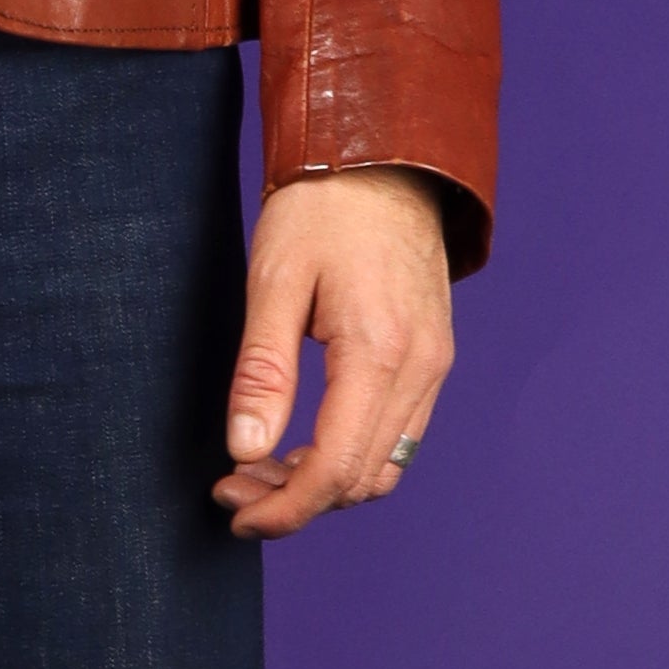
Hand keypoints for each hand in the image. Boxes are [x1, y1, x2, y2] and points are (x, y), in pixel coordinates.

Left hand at [216, 167, 453, 538]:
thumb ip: (262, 372)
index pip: (337, 466)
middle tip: (234, 488)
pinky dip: (351, 456)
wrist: (385, 156)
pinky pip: (398, 434)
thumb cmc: (323, 207)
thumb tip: (246, 450)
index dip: (285, 507)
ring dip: (325, 483)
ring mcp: (434, 365)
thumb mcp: (274, 281)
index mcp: (378, 351)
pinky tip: (303, 442)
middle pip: (363, 478)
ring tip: (261, 469)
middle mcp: (420, 368)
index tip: (236, 512)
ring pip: (386, 465)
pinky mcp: (433, 357)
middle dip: (296, 500)